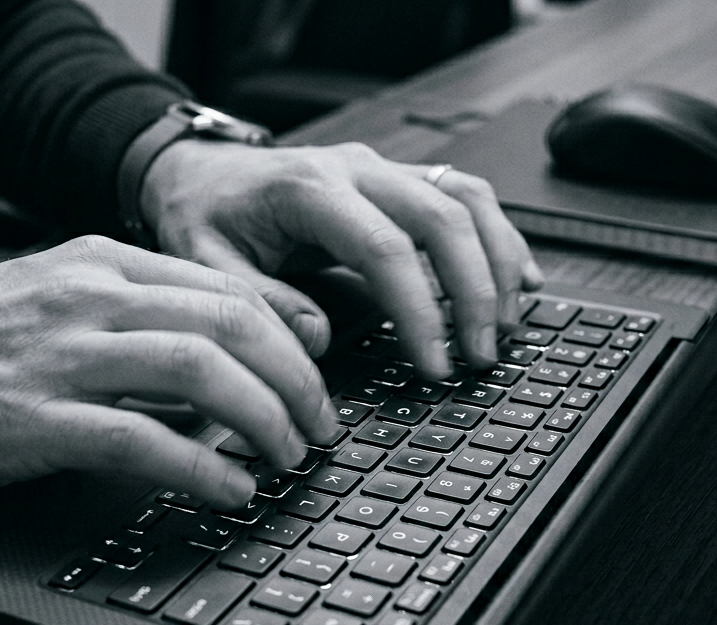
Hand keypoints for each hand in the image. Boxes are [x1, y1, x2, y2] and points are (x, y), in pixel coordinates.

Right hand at [0, 235, 339, 506]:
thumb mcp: (48, 303)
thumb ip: (130, 320)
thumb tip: (218, 367)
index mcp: (98, 262)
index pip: (227, 285)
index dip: (291, 333)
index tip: (319, 372)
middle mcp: (87, 295)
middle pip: (233, 321)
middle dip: (298, 380)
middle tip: (320, 427)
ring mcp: (59, 355)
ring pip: (202, 369)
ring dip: (266, 420)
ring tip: (287, 460)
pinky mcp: (32, 419)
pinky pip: (144, 440)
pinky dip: (203, 468)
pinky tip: (228, 491)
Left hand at [141, 140, 544, 380]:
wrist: (198, 171)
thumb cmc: (202, 215)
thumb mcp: (206, 265)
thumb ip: (260, 303)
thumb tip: (317, 340)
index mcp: (308, 190)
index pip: (385, 248)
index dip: (420, 310)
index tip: (435, 363)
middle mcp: (355, 169)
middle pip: (443, 218)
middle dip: (474, 291)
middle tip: (482, 354)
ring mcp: (381, 168)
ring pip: (466, 199)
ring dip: (497, 262)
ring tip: (506, 324)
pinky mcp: (397, 178)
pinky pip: (465, 196)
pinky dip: (498, 237)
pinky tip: (518, 279)